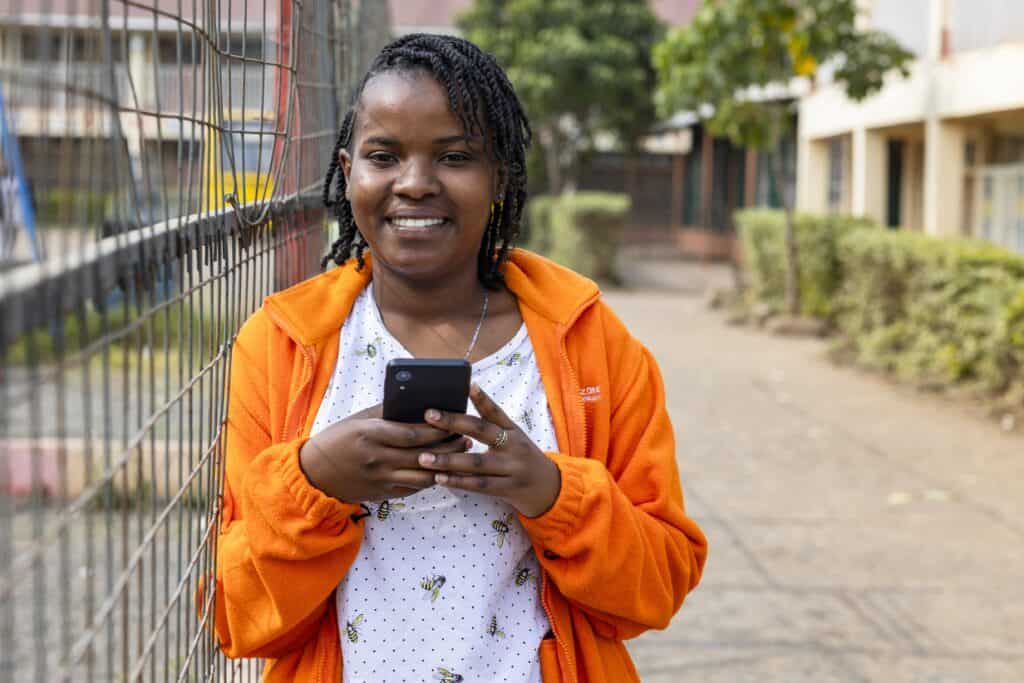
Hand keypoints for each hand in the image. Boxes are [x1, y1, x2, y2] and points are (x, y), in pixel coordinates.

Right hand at [299, 403, 470, 502]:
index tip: (453, 421)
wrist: (314, 474)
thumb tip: (418, 406)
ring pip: (422, 476)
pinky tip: (442, 470)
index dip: (436, 430)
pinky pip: (412, 489)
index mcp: (370, 435)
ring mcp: (380, 479)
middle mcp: (377, 459)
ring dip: (445, 466)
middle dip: (448, 447)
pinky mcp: (382, 494)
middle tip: (466, 438)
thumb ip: (387, 414)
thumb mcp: (359, 421)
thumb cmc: (338, 439)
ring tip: (460, 455)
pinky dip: (429, 479)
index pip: (412, 434)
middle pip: (422, 455)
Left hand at [418, 384, 561, 517]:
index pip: (495, 411)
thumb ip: (491, 426)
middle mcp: (513, 445)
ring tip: (424, 457)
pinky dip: (458, 482)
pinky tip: (439, 479)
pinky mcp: (508, 489)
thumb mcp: (514, 438)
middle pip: (482, 431)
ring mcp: (512, 468)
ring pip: (476, 462)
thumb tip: (460, 409)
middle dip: (454, 422)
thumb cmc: (523, 459)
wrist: (551, 488)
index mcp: (513, 430)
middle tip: (429, 416)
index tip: (466, 384)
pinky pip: (479, 485)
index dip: (482, 398)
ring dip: (448, 460)